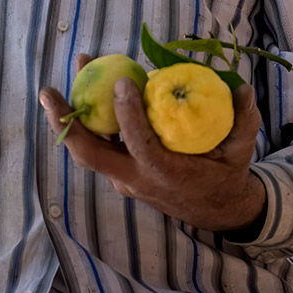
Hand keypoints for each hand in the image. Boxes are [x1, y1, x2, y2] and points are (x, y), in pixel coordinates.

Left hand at [39, 54, 265, 233]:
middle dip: (65, 122)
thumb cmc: (226, 176)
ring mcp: (123, 177)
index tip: (122, 81)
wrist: (216, 211)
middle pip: (88, 154)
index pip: (137, 144)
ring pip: (86, 150)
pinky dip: (86, 122)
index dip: (127, 114)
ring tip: (59, 82)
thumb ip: (244, 121)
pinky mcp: (120, 172)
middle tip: (49, 90)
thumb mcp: (240, 152)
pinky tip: (86, 91)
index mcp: (163, 173)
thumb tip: (243, 88)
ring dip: (68, 117)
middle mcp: (135, 178)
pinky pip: (98, 146)